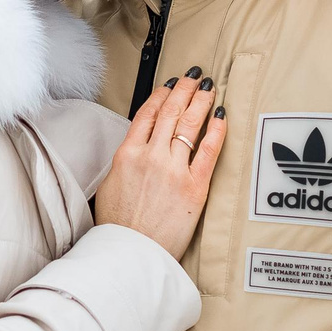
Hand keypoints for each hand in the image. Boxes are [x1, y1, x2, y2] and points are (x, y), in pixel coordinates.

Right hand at [94, 66, 227, 258]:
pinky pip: (209, 151)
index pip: (147, 114)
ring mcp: (173, 170)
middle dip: (185, 90)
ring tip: (209, 88)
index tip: (170, 86)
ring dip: (201, 102)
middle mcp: (151, 156)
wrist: (130, 253)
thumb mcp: (109, 186)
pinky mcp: (194, 186)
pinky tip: (221, 116)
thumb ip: (125, 163)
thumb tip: (136, 151)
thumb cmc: (118, 227)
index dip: (161, 96)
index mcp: (127, 155)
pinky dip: (216, 130)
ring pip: (190, 125)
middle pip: (171, 113)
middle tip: (195, 77)